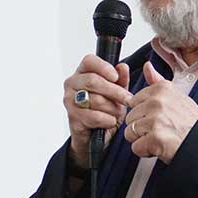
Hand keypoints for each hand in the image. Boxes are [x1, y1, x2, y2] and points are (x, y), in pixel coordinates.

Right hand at [64, 54, 131, 169]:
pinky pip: (93, 116)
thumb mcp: (117, 93)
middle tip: (128, 99)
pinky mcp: (72, 117)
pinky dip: (107, 120)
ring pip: (95, 100)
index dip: (103, 67)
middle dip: (114, 91)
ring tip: (117, 113)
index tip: (116, 76)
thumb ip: (121, 80)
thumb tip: (122, 67)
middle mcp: (72, 83)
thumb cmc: (105, 110)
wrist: (96, 136)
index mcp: (82, 72)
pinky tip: (110, 121)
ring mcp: (69, 100)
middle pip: (93, 81)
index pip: (89, 61)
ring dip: (112, 108)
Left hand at [124, 61, 197, 164]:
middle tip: (161, 130)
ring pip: (130, 133)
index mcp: (161, 89)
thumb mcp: (176, 96)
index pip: (133, 102)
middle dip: (141, 127)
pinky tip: (159, 148)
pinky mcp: (155, 138)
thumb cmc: (190, 123)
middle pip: (129, 118)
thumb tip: (147, 66)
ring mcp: (156, 120)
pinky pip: (136, 147)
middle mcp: (158, 101)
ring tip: (160, 138)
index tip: (158, 117)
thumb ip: (157, 82)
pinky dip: (146, 151)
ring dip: (143, 140)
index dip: (143, 113)